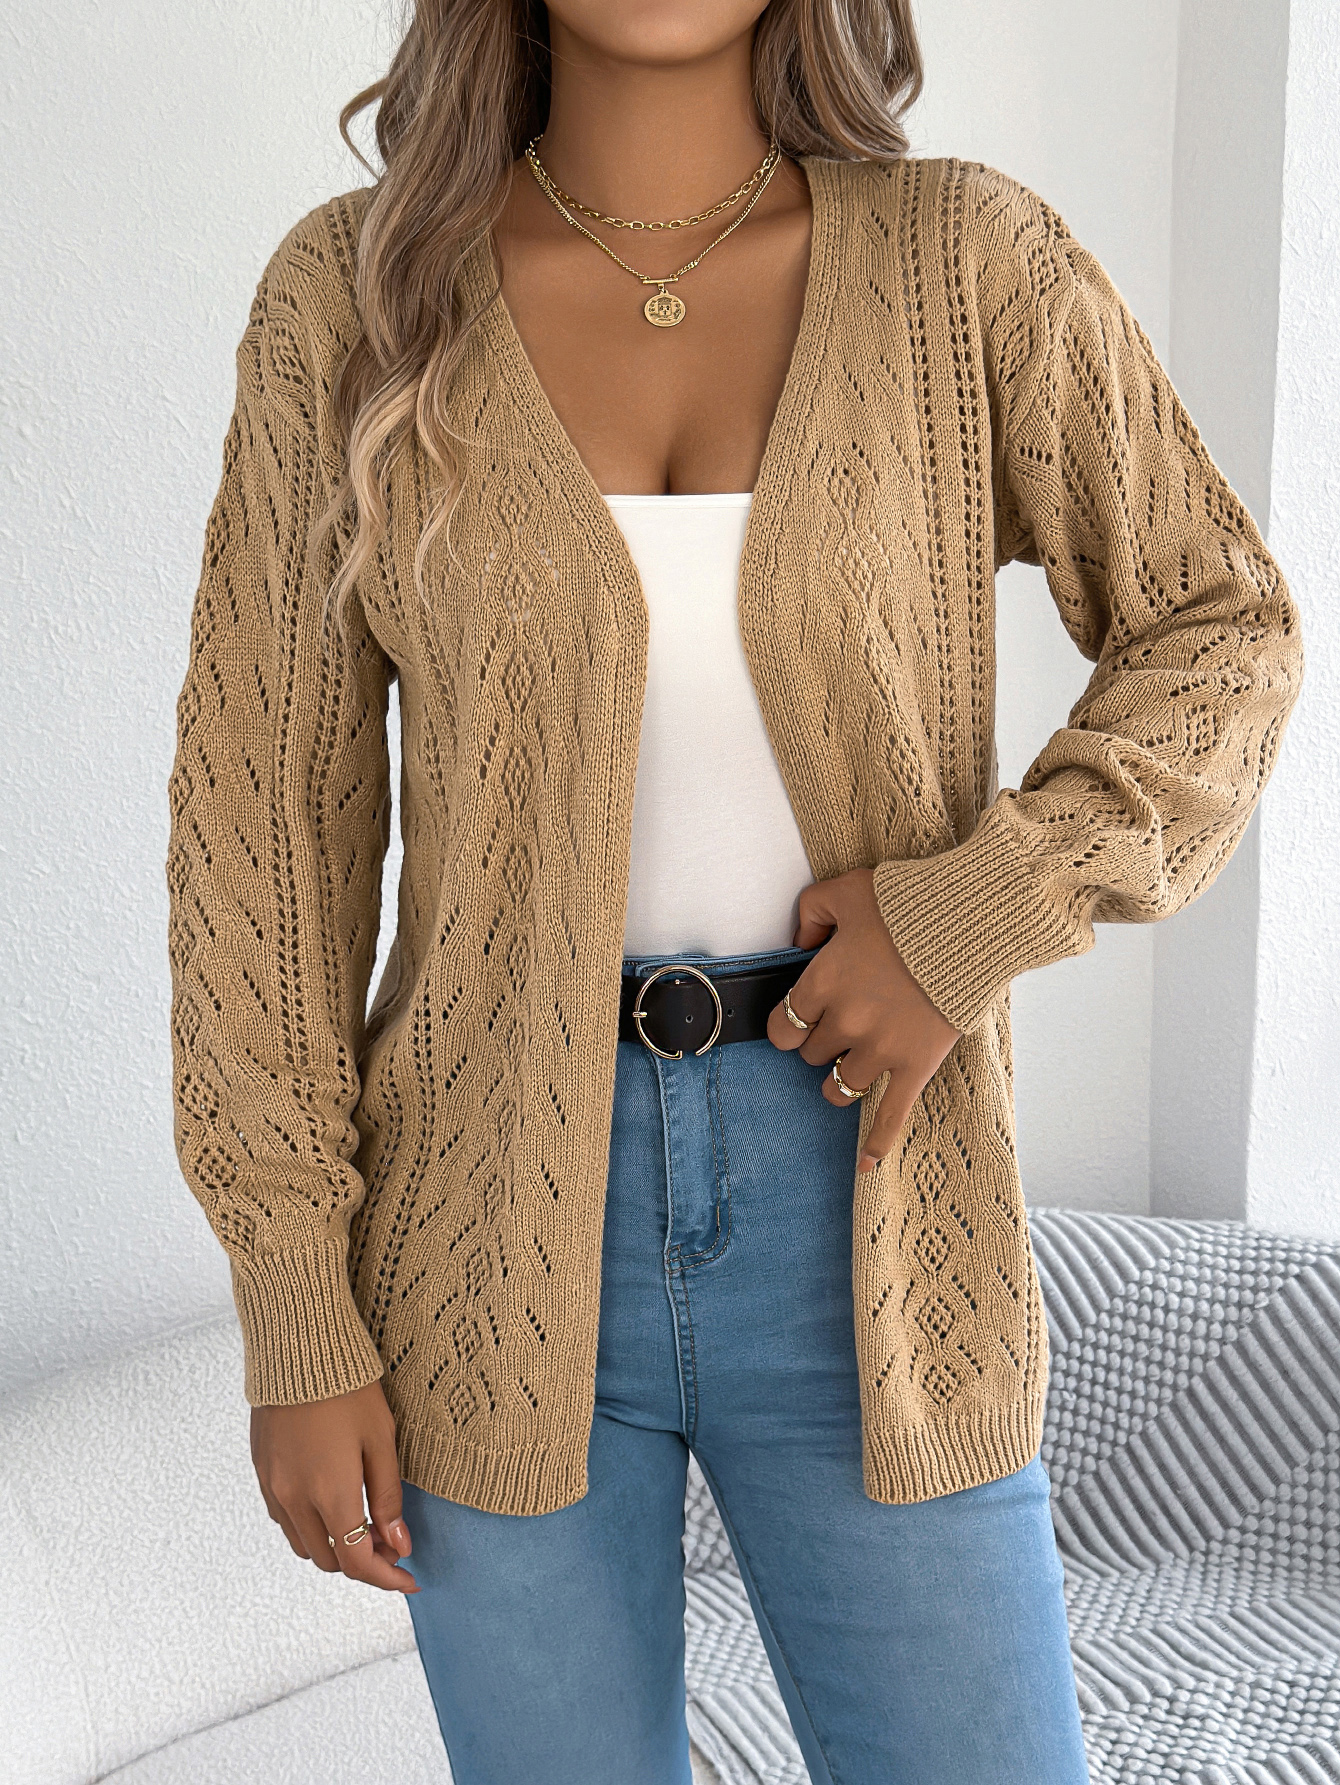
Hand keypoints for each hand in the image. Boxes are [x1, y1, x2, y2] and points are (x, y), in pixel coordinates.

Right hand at [251, 1379, 418, 1593]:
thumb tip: (398, 1544)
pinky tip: (330, 1500)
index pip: (357, 1562)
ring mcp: (273, 1488)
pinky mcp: (261, 1472)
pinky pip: (284, 1519)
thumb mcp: (382, 1440)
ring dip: (332, 1546)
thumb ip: (388, 1497)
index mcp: (331, 1494)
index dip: (386, 1578)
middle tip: (389, 1540)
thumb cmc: (349, 1389)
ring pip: (303, 1545)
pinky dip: (309, 1525)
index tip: (410, 1577)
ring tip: (362, 1521)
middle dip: (361, 1561)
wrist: (298, 1350)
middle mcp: (296, 1500)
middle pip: (328, 1560)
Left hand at [766, 868, 961, 1172]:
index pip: (782, 1028)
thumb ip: (809, 913)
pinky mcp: (916, 1066)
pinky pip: (890, 1115)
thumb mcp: (844, 890)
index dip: (790, 1026)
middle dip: (823, 1042)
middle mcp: (845, 1023)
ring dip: (841, 1079)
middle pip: (814, 1055)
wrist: (972, 922)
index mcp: (822, 983)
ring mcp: (881, 1049)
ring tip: (850, 1068)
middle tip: (844, 1024)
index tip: (801, 1020)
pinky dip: (876, 1144)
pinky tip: (864, 1165)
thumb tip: (799, 942)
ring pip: (841, 1087)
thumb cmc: (908, 903)